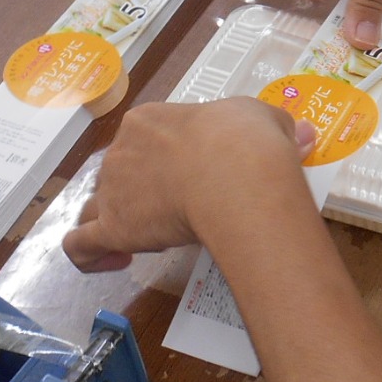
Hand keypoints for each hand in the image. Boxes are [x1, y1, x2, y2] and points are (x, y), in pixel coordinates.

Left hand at [63, 99, 315, 272]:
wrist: (234, 177)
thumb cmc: (245, 142)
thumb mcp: (264, 119)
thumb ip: (273, 127)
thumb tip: (301, 133)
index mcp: (150, 121)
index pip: (142, 141)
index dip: (161, 160)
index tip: (186, 178)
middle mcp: (122, 150)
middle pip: (118, 173)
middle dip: (138, 192)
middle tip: (171, 212)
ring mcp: (112, 190)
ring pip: (96, 205)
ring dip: (112, 220)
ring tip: (139, 240)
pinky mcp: (112, 228)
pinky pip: (81, 245)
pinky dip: (89, 255)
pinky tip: (112, 262)